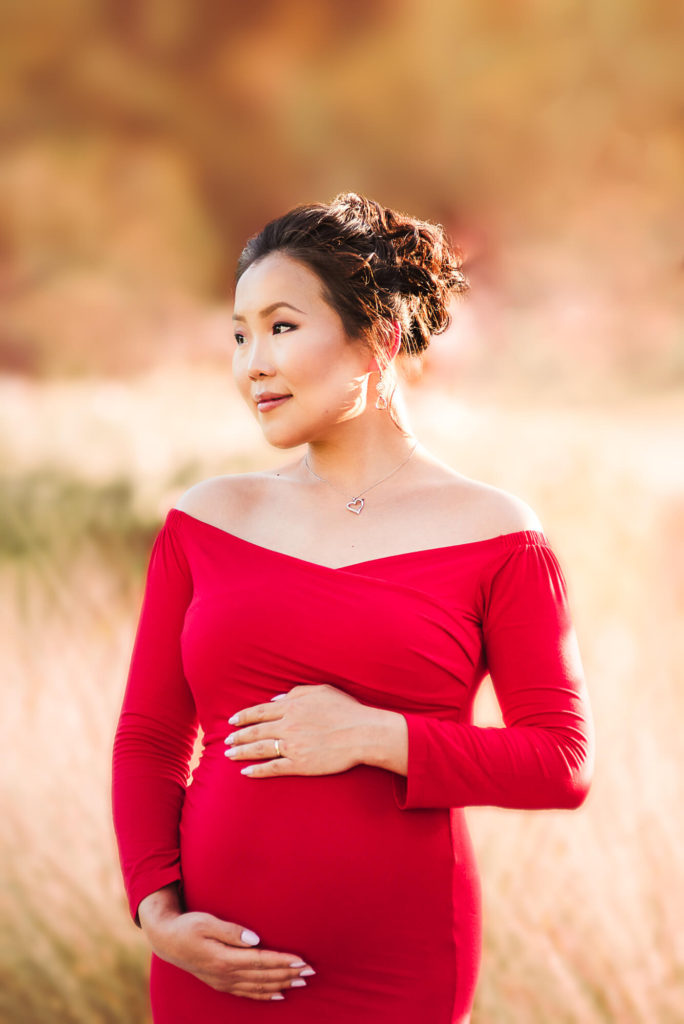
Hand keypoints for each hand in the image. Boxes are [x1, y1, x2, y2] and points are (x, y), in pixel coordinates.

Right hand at [143, 909, 314, 999]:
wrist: (167, 941)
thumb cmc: (188, 926)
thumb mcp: (207, 922)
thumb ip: (231, 931)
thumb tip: (254, 938)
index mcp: (224, 958)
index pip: (261, 961)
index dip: (283, 961)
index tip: (302, 960)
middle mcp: (226, 974)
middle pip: (264, 976)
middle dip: (289, 974)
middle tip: (311, 972)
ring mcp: (223, 981)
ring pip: (259, 986)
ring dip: (282, 984)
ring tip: (302, 981)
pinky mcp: (221, 983)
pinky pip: (248, 993)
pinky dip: (265, 994)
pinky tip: (279, 994)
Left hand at [224, 683, 381, 777]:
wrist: (362, 733)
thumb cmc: (346, 709)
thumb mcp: (321, 691)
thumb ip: (296, 692)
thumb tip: (275, 700)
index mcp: (292, 707)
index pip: (260, 711)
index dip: (244, 716)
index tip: (232, 720)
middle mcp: (288, 726)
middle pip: (256, 731)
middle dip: (239, 735)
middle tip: (227, 740)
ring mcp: (292, 746)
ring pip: (260, 749)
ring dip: (242, 752)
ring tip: (229, 754)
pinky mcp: (300, 764)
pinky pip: (273, 768)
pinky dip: (258, 770)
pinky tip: (246, 772)